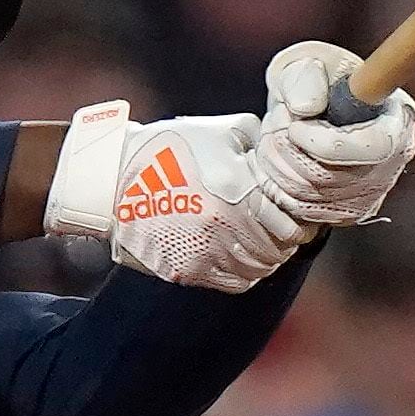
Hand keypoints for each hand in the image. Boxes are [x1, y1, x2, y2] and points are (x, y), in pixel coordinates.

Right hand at [41, 104, 296, 289]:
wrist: (113, 179)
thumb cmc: (169, 149)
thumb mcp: (221, 132)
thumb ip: (259, 145)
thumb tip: (286, 157)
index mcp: (235, 190)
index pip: (290, 223)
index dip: (301, 222)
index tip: (300, 216)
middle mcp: (222, 226)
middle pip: (278, 249)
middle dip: (287, 240)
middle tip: (286, 230)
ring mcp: (203, 252)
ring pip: (258, 269)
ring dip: (267, 257)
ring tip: (263, 242)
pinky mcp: (186, 271)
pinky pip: (235, 283)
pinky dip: (246, 273)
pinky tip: (242, 256)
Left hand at [253, 43, 414, 237]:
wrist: (307, 108)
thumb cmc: (315, 83)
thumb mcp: (308, 64)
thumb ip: (304, 79)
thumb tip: (305, 109)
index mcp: (396, 119)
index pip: (372, 149)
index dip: (325, 145)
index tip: (294, 127)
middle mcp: (391, 162)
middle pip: (332, 178)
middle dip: (288, 152)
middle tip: (275, 125)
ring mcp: (370, 193)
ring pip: (310, 198)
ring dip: (276, 168)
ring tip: (271, 139)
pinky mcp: (345, 212)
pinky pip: (301, 212)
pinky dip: (276, 188)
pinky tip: (273, 164)